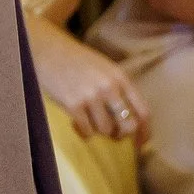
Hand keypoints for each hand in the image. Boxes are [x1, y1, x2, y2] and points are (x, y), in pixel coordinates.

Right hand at [24, 15, 149, 144]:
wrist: (47, 50)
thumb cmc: (77, 61)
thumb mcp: (105, 69)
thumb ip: (119, 90)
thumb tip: (132, 121)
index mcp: (120, 78)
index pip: (143, 111)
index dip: (145, 132)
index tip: (141, 144)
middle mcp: (108, 87)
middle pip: (128, 126)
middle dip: (121, 135)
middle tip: (113, 135)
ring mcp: (90, 96)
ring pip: (106, 130)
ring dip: (99, 131)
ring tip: (89, 121)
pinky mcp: (73, 104)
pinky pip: (87, 131)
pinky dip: (84, 132)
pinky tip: (78, 123)